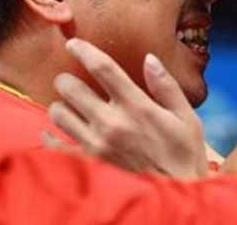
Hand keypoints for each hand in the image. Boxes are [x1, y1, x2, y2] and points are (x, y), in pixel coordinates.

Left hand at [46, 38, 207, 178]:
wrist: (175, 194)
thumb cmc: (183, 154)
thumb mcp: (186, 117)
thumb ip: (166, 86)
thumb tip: (150, 58)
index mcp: (137, 106)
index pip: (103, 68)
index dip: (84, 50)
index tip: (73, 43)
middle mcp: (112, 123)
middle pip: (72, 88)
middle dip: (66, 79)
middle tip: (70, 80)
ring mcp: (96, 145)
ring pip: (58, 114)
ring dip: (60, 105)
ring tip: (69, 106)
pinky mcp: (88, 164)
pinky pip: (55, 145)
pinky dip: (50, 136)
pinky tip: (55, 132)